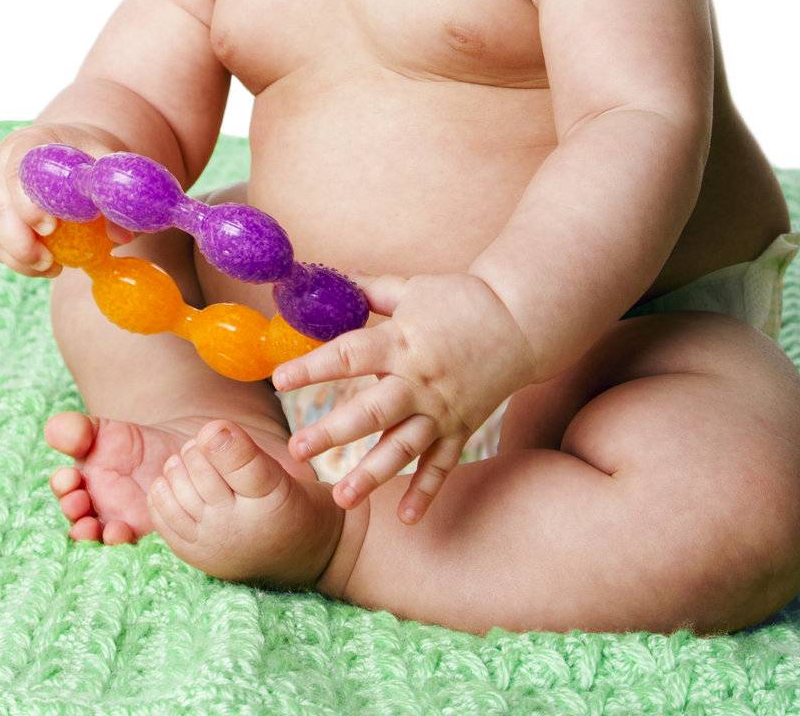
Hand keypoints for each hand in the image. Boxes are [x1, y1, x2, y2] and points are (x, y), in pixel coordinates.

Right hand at [0, 122, 133, 277]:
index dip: (29, 204)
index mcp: (29, 142)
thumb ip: (111, 196)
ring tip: (52, 268)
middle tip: (50, 262)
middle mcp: (2, 162)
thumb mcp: (104, 168)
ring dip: (18, 258)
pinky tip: (39, 267)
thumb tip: (121, 236)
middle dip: (20, 242)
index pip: (17, 172)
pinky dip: (12, 260)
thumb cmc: (87, 159)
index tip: (51, 229)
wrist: (67, 154)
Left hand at [271, 270, 533, 524]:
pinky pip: (442, 465)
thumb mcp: (411, 287)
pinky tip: (404, 519)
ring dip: (372, 475)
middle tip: (296, 451)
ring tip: (341, 499)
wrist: (520, 320)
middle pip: (371, 412)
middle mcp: (419, 380)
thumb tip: (328, 280)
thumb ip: (369, 290)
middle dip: (333, 433)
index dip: (313, 367)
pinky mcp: (461, 427)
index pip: (348, 355)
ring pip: (403, 448)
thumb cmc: (460, 298)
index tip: (279, 379)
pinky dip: (426, 492)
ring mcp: (442, 409)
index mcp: (401, 341)